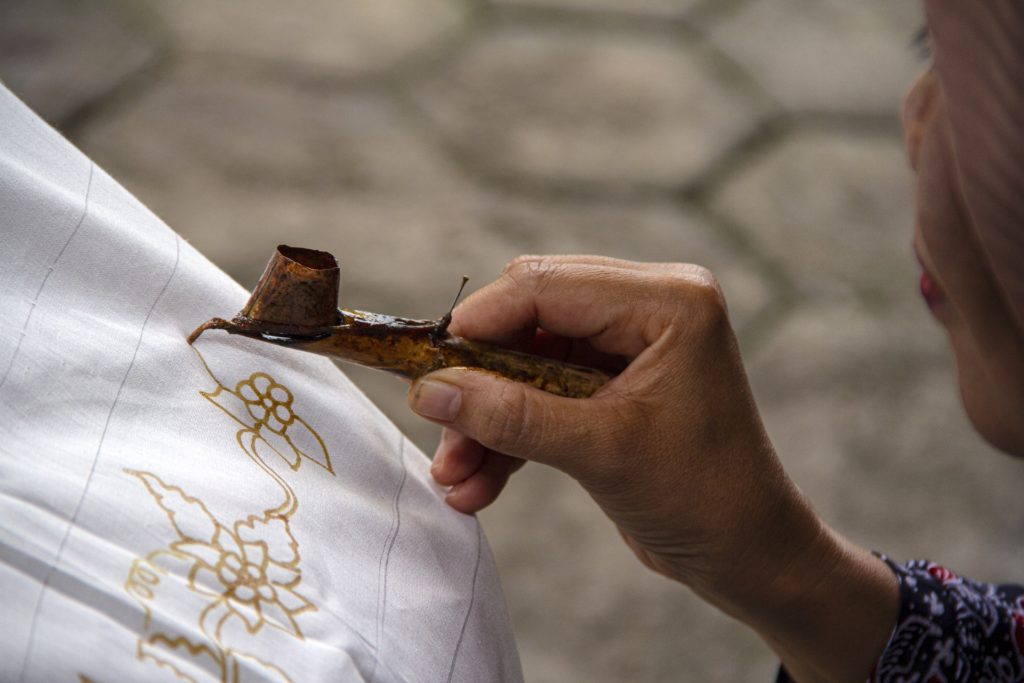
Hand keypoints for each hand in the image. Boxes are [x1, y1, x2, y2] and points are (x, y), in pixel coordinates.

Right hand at [408, 255, 896, 681]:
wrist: (748, 557)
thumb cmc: (703, 498)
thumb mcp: (601, 452)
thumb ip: (511, 417)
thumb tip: (430, 392)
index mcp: (667, 300)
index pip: (546, 286)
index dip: (478, 322)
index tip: (424, 365)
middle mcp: (649, 308)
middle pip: (529, 320)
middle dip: (480, 381)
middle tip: (435, 423)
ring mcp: (629, 346)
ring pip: (527, 363)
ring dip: (488, 419)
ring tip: (453, 478)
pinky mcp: (612, 385)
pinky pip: (542, 395)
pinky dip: (510, 437)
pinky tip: (478, 486)